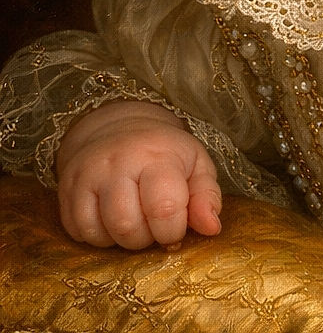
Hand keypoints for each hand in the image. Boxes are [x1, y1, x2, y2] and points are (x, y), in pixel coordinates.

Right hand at [56, 99, 221, 249]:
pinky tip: (112, 218)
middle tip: (154, 222)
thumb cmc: (165, 152)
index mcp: (157, 155)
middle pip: (128, 226)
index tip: (176, 226)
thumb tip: (212, 228)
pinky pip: (79, 233)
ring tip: (135, 218)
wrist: (120, 128)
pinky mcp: (65, 189)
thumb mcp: (196, 165)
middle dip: (146, 238)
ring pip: (101, 234)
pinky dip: (99, 236)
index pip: (164, 207)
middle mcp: (117, 162)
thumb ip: (207, 196)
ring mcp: (87, 175)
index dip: (173, 230)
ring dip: (122, 239)